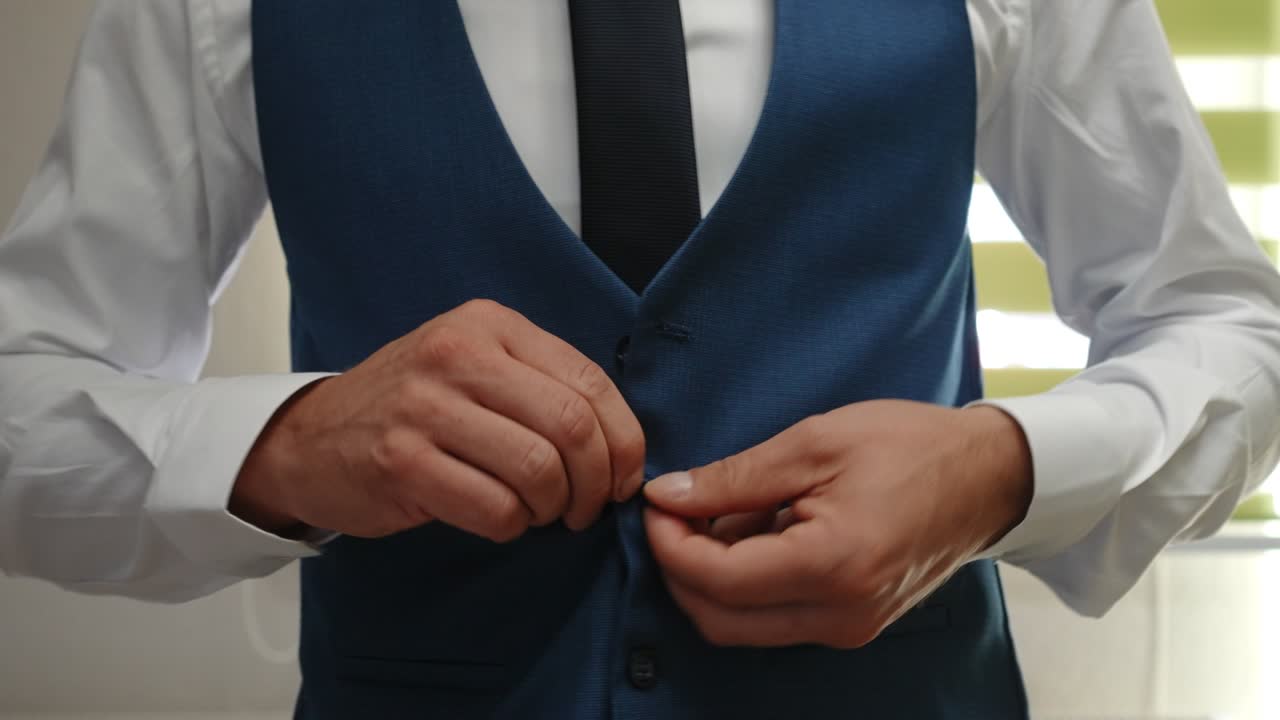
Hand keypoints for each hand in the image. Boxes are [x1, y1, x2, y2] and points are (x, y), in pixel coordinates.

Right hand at [231, 299, 645, 541]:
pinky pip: (495, 508)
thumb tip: (623, 446)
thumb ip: (542, 385)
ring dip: (554, 508)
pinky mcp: (401, 462)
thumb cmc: (413, 407)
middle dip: (597, 483)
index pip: (590, 382)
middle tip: (587, 508)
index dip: (624, 440)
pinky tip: (502, 519)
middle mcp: (458, 354)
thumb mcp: (476, 365)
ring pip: (538, 470)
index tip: (625, 477)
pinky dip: (513, 526)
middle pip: (572, 427)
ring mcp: (425, 407)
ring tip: (542, 513)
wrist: (311, 437)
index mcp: (490, 324)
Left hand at [643, 400, 1031, 647]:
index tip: (656, 504)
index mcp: (833, 565)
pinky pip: (775, 619)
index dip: (669, 544)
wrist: (987, 477)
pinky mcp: (853, 625)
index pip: (717, 580)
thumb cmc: (910, 448)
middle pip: (719, 619)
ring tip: (723, 513)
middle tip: (674, 512)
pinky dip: (748, 583)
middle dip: (680, 568)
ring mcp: (849, 628)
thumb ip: (735, 477)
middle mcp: (840, 614)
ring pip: (743, 626)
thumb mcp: (815, 444)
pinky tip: (756, 530)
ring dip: (713, 578)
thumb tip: (668, 495)